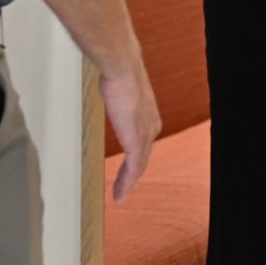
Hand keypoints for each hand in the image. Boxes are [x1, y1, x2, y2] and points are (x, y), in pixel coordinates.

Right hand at [100, 64, 162, 200]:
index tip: (128, 168)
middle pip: (143, 157)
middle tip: (123, 187)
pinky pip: (134, 168)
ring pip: (139, 165)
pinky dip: (126, 183)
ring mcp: (145, 135)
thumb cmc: (119, 74)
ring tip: (119, 195)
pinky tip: (120, 194)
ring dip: (128, 182)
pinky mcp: (136, 141)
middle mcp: (152, 127)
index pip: (143, 142)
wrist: (123, 70)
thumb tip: (114, 87)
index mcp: (149, 116)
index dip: (135, 157)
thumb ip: (119, 95)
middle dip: (132, 174)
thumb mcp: (121, 89)